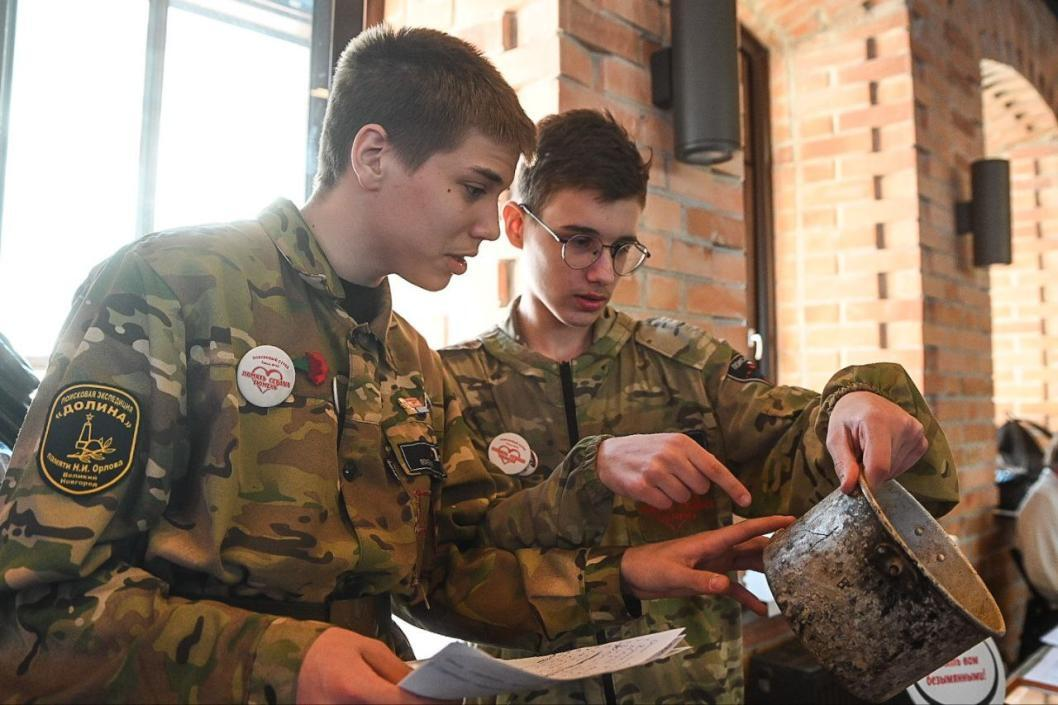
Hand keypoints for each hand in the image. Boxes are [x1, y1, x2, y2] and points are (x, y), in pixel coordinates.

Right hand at [297, 627, 439, 703]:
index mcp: (353, 687)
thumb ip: (396, 672)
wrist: (288, 663)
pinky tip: (398, 704)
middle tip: (441, 701)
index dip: (429, 704)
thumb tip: (424, 689)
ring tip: (420, 701)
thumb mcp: (366, 649)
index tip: (450, 699)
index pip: (400, 704)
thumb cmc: (329, 650)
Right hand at [596, 433, 751, 509]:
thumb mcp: (670, 444)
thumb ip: (692, 459)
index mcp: (682, 443)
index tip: (746, 501)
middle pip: (700, 487)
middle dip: (692, 489)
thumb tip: (716, 480)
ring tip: (659, 483)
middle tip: (675, 479)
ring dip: (675, 496)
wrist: (608, 455)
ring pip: (683, 498)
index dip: (733, 486)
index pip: (714, 467)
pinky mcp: (642, 486)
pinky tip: (649, 490)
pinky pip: (665, 504)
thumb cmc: (644, 451)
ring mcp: (655, 470)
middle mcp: (670, 455)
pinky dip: (660, 502)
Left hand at [620, 514, 794, 614]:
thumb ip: (700, 581)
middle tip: (803, 551)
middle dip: (776, 546)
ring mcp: (714, 564)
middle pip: (753, 546)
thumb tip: (725, 585)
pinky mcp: (709, 578)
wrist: (632, 576)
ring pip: (747, 563)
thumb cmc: (650, 568)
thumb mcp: (674, 575)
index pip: (746, 529)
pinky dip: (748, 596)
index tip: (793, 520)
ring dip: (766, 569)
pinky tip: (761, 610)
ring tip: (790, 579)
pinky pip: (734, 586)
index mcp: (711, 542)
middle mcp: (718, 550)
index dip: (769, 524)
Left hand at [827, 391, 928, 493]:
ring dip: (880, 468)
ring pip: (895, 470)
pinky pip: (905, 466)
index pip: (879, 466)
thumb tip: (849, 488)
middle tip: (859, 456)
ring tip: (870, 449)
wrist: (864, 400)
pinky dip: (892, 465)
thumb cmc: (847, 419)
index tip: (857, 486)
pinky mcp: (922, 440)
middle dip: (869, 472)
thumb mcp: (835, 439)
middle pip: (887, 470)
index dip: (867, 483)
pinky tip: (884, 449)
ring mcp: (916, 432)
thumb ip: (842, 463)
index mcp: (877, 422)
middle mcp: (902, 425)